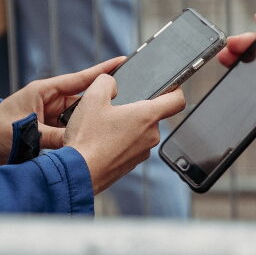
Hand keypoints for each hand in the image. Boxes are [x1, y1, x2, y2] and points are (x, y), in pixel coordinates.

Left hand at [0, 57, 123, 167]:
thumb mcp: (26, 132)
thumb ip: (53, 137)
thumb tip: (78, 142)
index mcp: (45, 91)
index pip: (79, 78)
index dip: (102, 71)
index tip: (122, 61)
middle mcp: (51, 102)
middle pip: (84, 101)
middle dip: (99, 106)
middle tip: (119, 110)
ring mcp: (51, 117)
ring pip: (79, 119)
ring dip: (87, 126)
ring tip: (103, 132)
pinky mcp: (49, 131)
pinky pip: (70, 132)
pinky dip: (77, 137)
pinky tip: (87, 144)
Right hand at [64, 74, 185, 193]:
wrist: (78, 173)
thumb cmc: (87, 138)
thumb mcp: (92, 98)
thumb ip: (106, 81)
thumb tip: (111, 83)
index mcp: (147, 116)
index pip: (177, 100)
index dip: (174, 89)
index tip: (167, 87)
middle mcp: (151, 136)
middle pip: (153, 115)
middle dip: (136, 109)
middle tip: (114, 108)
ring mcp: (142, 152)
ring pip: (140, 131)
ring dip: (127, 126)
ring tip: (104, 126)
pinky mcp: (131, 164)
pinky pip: (131, 146)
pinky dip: (120, 142)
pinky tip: (101, 141)